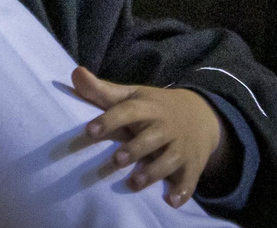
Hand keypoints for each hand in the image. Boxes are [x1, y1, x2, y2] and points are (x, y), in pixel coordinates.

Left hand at [72, 66, 225, 207]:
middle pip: (151, 137)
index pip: (128, 111)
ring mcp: (180, 146)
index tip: (89, 131)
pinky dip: (183, 190)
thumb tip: (75, 74)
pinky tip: (172, 202)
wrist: (202, 115)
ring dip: (153, 172)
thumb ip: (102, 90)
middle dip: (135, 149)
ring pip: (169, 160)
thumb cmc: (154, 107)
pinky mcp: (192, 165)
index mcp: (148, 108)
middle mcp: (166, 126)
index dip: (109, 120)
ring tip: (134, 183)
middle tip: (116, 160)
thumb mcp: (131, 96)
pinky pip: (189, 178)